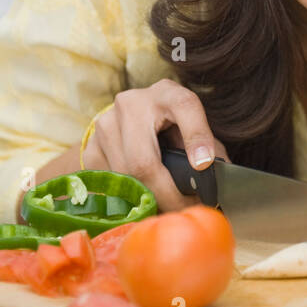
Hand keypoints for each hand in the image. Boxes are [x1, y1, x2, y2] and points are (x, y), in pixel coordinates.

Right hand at [87, 79, 229, 212]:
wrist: (131, 114)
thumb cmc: (171, 123)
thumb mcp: (192, 127)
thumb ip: (208, 147)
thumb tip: (217, 181)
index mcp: (166, 94)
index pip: (184, 107)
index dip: (196, 136)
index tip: (203, 165)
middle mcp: (131, 104)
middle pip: (144, 161)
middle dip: (167, 195)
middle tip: (186, 212)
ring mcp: (106, 125)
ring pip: (124, 178)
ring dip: (148, 201)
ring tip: (170, 210)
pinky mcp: (90, 147)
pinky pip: (109, 185)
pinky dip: (128, 200)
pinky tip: (144, 203)